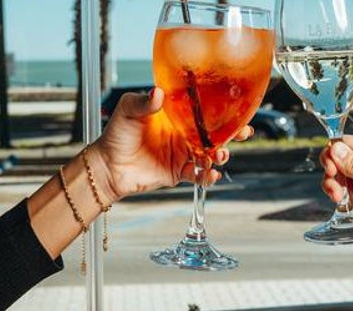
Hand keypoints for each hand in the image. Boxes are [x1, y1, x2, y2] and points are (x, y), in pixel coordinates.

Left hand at [87, 87, 251, 200]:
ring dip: (220, 155)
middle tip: (243, 133)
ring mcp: (183, 153)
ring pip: (211, 154)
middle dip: (233, 133)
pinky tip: (211, 175)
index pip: (204, 108)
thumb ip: (144, 102)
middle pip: (215, 132)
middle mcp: (184, 133)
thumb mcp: (128, 110)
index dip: (222, 108)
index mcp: (177, 114)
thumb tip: (158, 92)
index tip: (237, 107)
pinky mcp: (179, 172)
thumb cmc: (117, 134)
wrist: (109, 166)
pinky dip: (207, 176)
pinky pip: (199, 175)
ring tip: (219, 155)